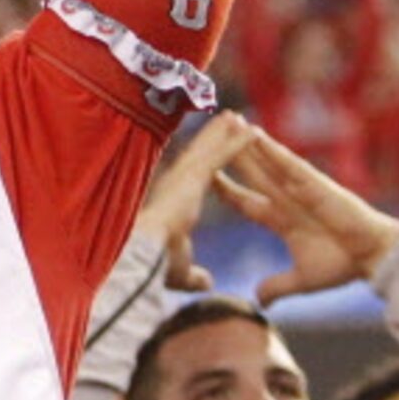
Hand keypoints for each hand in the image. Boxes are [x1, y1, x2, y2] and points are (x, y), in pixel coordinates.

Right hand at [134, 114, 254, 290]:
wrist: (146, 255)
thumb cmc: (156, 265)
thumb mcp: (182, 271)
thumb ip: (195, 275)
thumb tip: (207, 283)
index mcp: (175, 203)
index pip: (193, 178)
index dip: (203, 164)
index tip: (210, 152)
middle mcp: (178, 183)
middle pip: (200, 155)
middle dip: (213, 137)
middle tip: (226, 119)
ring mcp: (186, 177)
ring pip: (210, 149)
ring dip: (224, 132)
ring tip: (238, 117)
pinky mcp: (195, 177)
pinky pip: (221, 155)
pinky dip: (237, 142)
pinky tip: (252, 130)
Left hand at [215, 131, 398, 302]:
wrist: (373, 256)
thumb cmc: (343, 264)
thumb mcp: (302, 279)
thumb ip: (278, 286)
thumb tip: (258, 300)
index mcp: (282, 219)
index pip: (244, 200)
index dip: (223, 188)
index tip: (202, 177)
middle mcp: (288, 198)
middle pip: (251, 173)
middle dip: (231, 154)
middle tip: (210, 133)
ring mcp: (301, 189)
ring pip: (266, 161)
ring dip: (247, 143)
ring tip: (228, 122)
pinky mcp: (315, 184)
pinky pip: (289, 163)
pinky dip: (272, 150)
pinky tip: (255, 135)